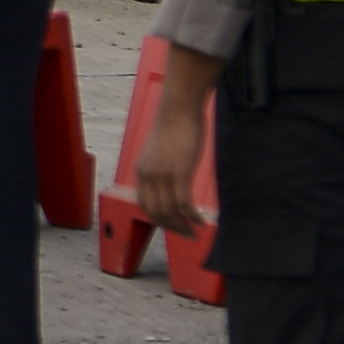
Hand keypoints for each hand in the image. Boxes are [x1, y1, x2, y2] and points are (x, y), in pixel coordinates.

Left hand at [132, 43, 224, 237]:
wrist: (179, 107)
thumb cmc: (175, 125)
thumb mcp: (162, 150)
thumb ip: (162, 166)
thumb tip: (172, 177)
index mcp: (141, 171)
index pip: (144, 204)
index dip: (157, 219)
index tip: (172, 225)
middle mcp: (148, 176)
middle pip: (155, 213)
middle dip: (171, 228)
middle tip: (187, 235)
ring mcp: (163, 175)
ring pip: (170, 211)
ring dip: (183, 226)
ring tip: (195, 232)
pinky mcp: (179, 172)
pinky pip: (184, 203)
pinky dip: (192, 216)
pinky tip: (202, 221)